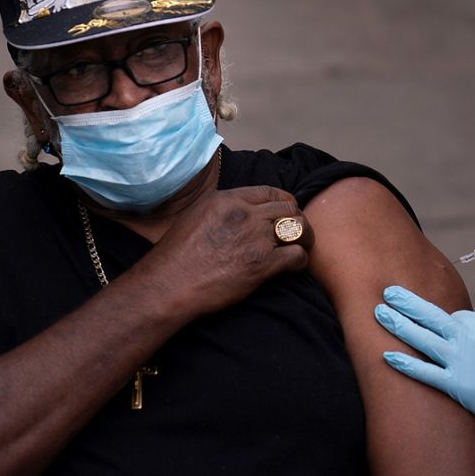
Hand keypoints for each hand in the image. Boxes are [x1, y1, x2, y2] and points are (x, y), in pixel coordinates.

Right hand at [133, 186, 309, 319]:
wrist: (169, 284)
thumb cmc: (176, 256)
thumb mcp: (196, 215)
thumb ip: (222, 209)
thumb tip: (238, 211)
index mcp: (228, 199)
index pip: (270, 191)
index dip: (284, 201)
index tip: (286, 212)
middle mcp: (245, 214)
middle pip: (289, 208)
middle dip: (297, 219)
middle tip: (298, 233)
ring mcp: (255, 239)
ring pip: (298, 229)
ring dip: (305, 238)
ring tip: (302, 247)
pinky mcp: (262, 265)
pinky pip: (297, 256)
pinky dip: (301, 261)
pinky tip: (294, 267)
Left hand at [375, 286, 474, 439]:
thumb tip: (461, 331)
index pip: (454, 315)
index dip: (442, 322)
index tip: (432, 323)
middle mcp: (471, 339)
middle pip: (432, 316)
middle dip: (407, 303)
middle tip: (387, 292)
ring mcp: (463, 362)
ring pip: (423, 339)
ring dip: (399, 324)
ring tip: (379, 313)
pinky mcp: (459, 386)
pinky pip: (426, 372)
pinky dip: (405, 364)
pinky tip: (386, 355)